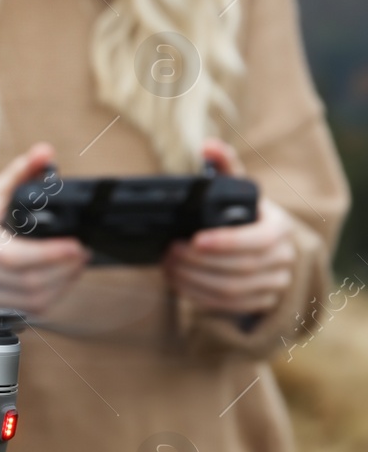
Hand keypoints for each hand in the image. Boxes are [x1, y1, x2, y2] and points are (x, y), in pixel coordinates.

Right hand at [0, 142, 89, 315]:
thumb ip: (22, 172)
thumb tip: (44, 152)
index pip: (13, 257)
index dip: (49, 254)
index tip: (76, 245)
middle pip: (28, 282)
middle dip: (64, 269)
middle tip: (83, 252)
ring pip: (33, 301)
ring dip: (63, 283)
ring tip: (76, 264)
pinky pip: (31, 311)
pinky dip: (54, 296)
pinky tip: (62, 279)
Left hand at [163, 139, 295, 315]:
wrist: (266, 250)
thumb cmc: (246, 216)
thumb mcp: (240, 190)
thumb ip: (225, 167)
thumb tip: (209, 146)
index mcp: (279, 229)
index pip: (257, 240)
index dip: (226, 242)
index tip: (194, 239)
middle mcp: (282, 259)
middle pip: (239, 267)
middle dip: (199, 261)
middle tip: (170, 251)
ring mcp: (273, 284)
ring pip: (230, 289)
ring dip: (193, 279)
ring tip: (168, 265)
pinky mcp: (258, 303)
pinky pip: (225, 306)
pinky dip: (196, 295)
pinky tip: (177, 282)